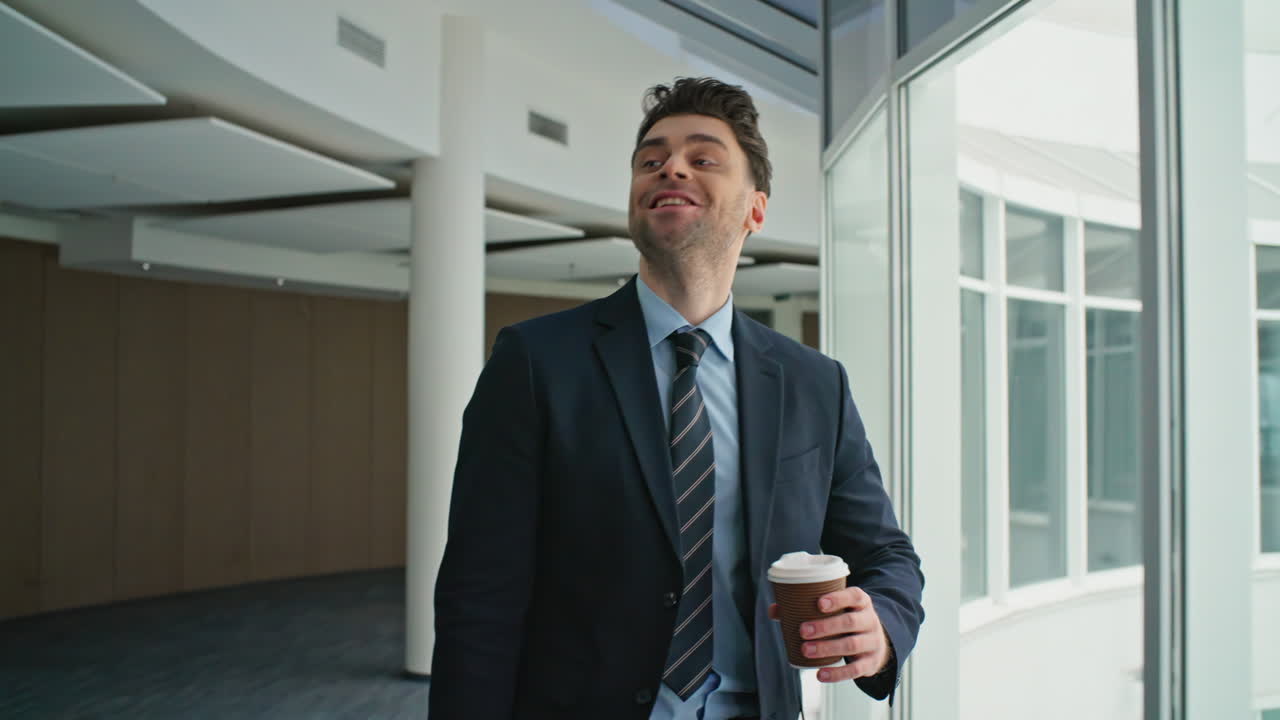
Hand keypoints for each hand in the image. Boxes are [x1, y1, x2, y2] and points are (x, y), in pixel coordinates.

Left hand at [768, 586, 890, 682]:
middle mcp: (870, 620)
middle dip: (826, 627)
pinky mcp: (871, 662)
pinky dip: (837, 673)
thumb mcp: (836, 609)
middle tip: (803, 631)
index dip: (838, 599)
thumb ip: (805, 607)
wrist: (875, 642)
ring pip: (852, 645)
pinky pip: (855, 669)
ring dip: (827, 648)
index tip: (819, 604)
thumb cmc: (846, 620)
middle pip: (850, 622)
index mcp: (861, 602)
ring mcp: (872, 642)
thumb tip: (775, 610)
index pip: (854, 596)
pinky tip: (820, 674)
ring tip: (805, 650)